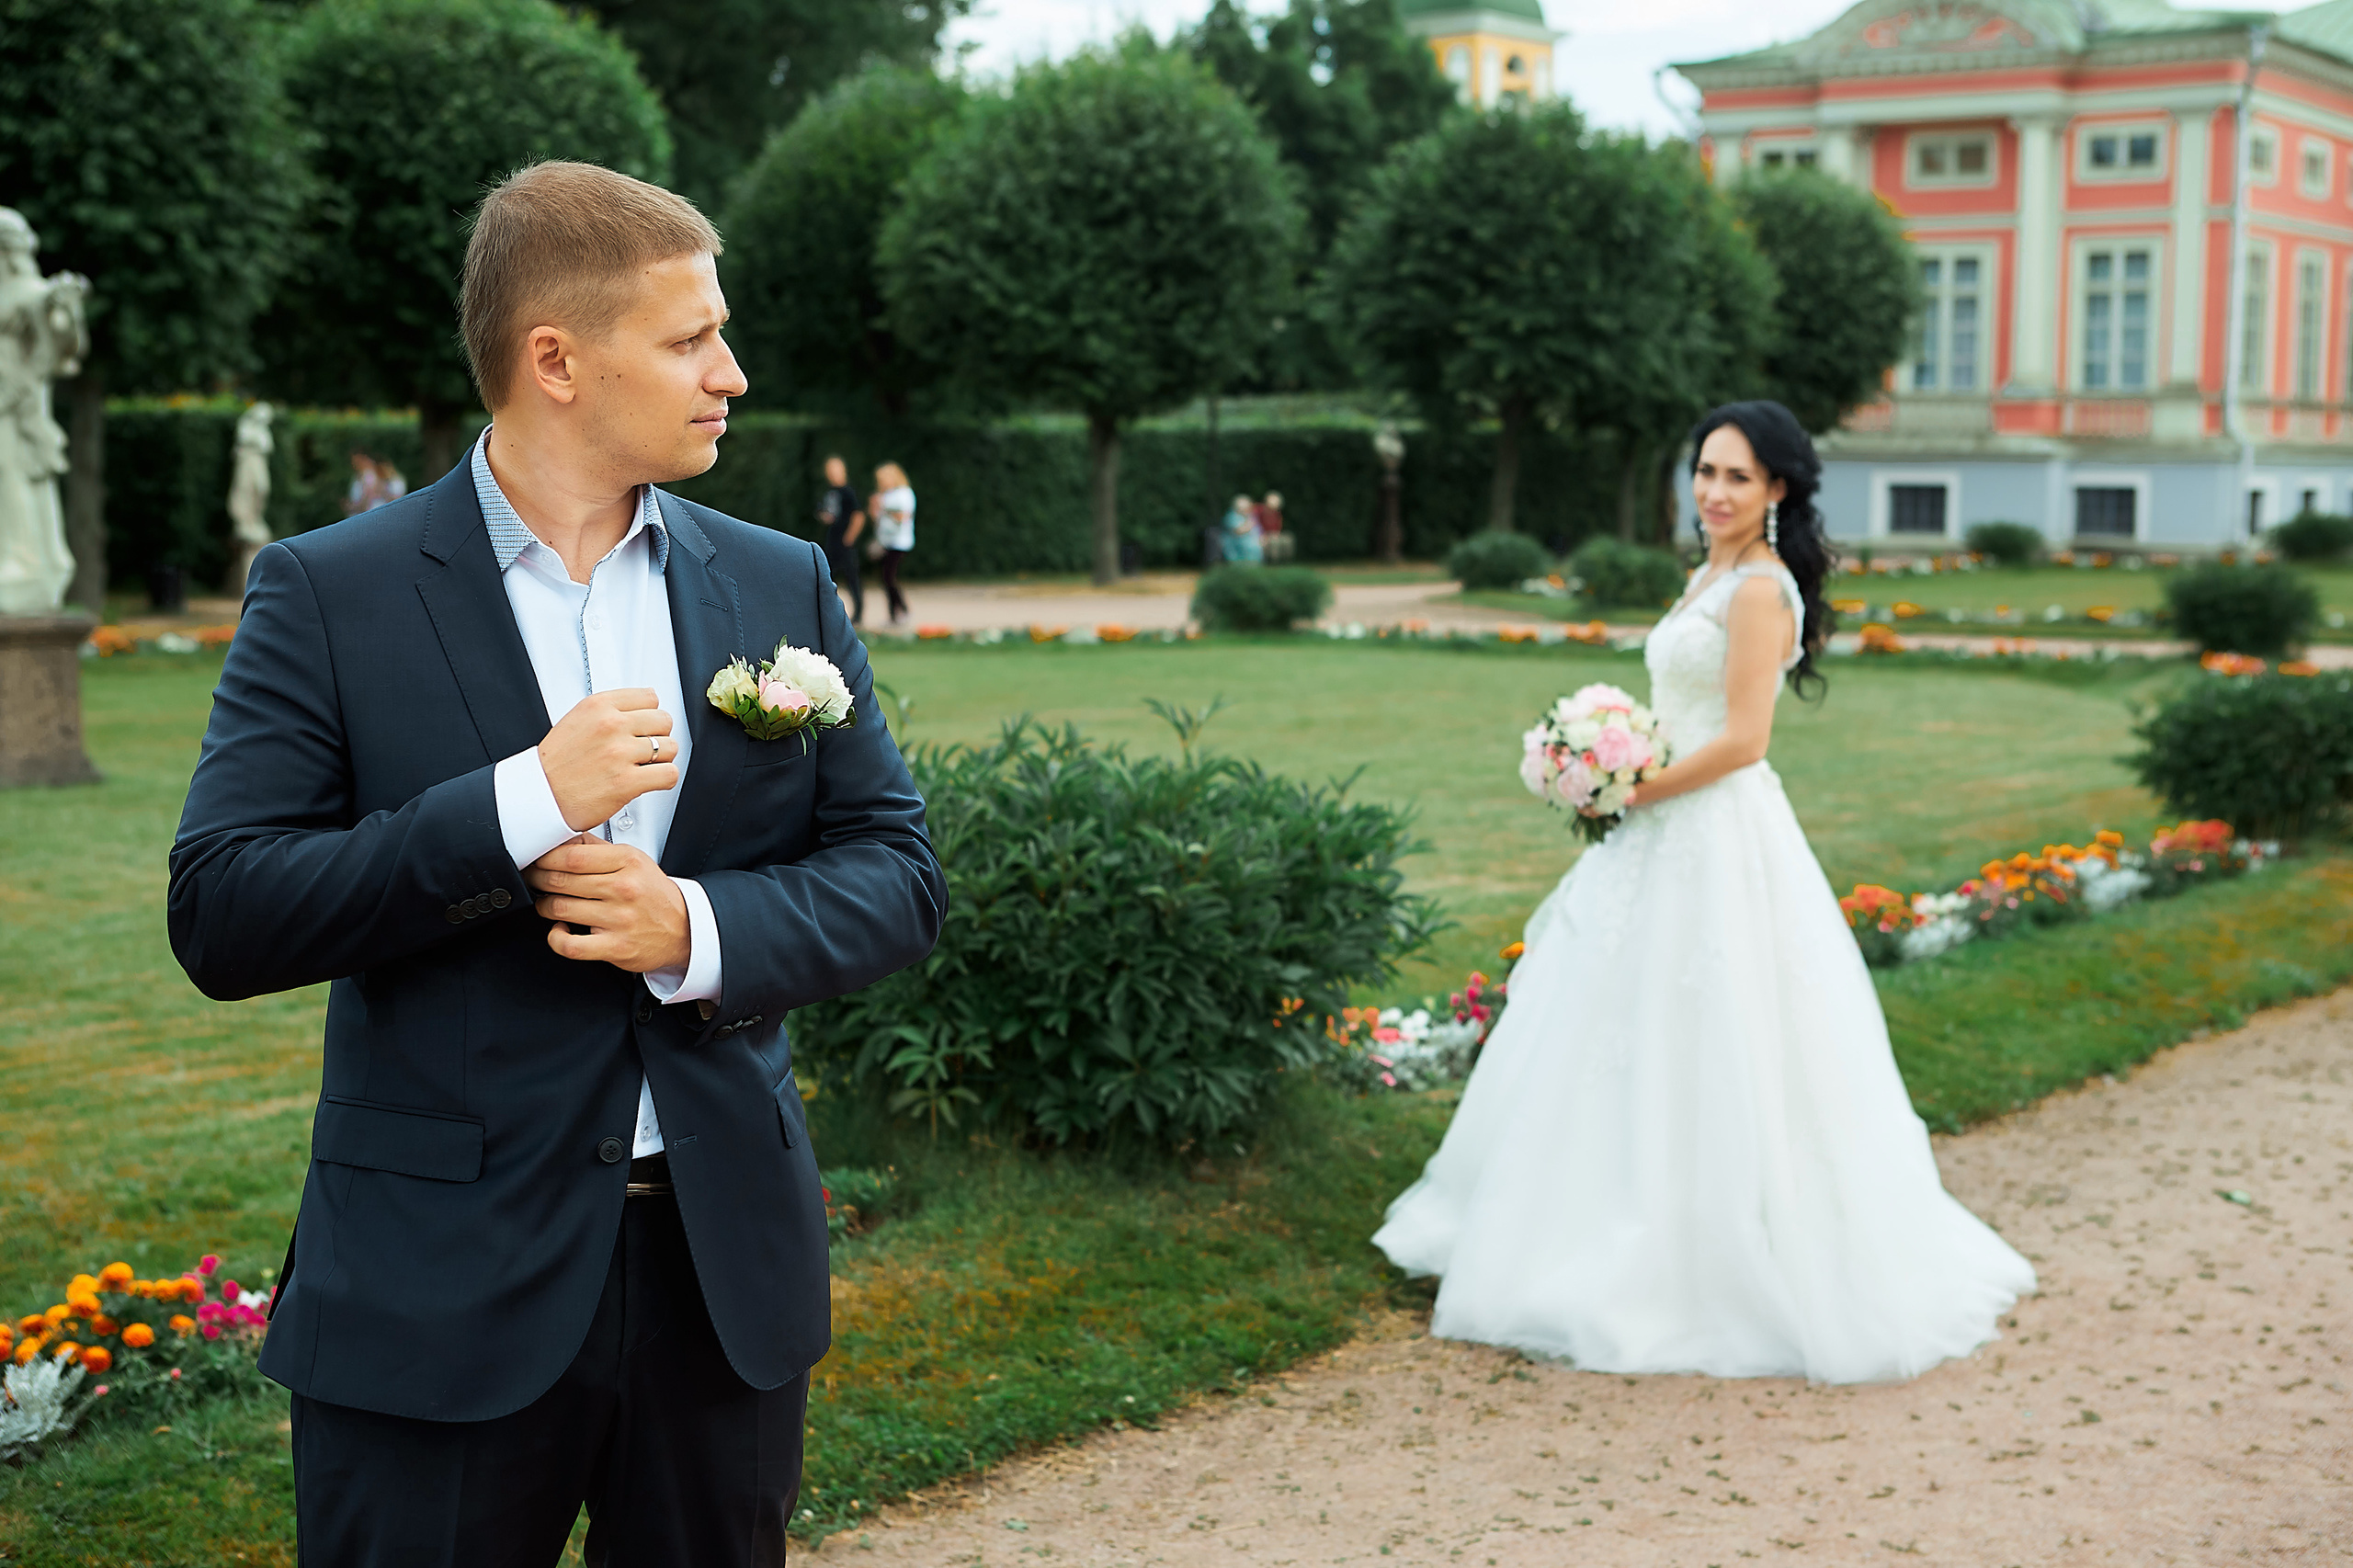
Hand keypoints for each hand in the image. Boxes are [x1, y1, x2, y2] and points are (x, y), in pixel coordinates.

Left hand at [526, 836, 689, 973]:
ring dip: (545, 906)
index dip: (545, 858)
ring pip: (560, 909)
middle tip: (534, 880)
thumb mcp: (634, 860)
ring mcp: (619, 919)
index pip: (572, 855)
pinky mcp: (615, 947)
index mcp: (627, 862)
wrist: (684, 928)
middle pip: (561, 880)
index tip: (536, 860)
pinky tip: (560, 929)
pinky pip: (569, 945)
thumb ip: (598, 848)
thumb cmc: (653, 894)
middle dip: (538, 880)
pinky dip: (555, 937)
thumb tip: (563, 838)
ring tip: (549, 903)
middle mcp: (624, 889)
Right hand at [538, 689, 677, 831]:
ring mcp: (620, 753)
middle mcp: (610, 725)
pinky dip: (664, 779)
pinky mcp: (627, 781)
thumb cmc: (556, 764)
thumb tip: (641, 710)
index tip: (643, 727)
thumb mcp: (577, 721)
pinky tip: (649, 781)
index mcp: (598, 706)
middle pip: (664, 721)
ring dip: (662, 759)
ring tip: (644, 767)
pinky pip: (669, 774)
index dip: (649, 715)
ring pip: (671, 747)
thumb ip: (609, 712)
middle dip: (658, 736)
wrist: (539, 795)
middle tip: (644, 750)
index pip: (650, 697)